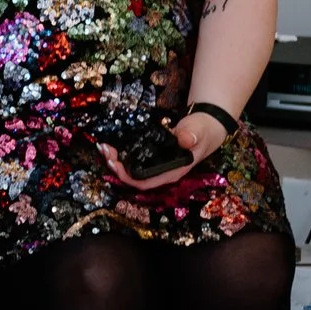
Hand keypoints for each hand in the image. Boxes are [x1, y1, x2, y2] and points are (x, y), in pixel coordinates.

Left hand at [101, 112, 226, 190]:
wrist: (207, 126)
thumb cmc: (203, 131)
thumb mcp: (199, 132)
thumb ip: (191, 136)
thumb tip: (183, 140)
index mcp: (172, 172)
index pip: (145, 182)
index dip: (128, 177)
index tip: (115, 163)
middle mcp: (161, 172)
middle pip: (133, 177)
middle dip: (116, 166)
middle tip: (105, 150)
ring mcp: (155, 164)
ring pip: (131, 167)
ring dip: (116, 159)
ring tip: (103, 146)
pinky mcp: (151, 154)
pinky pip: (133, 157)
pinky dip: (121, 152)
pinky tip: (111, 143)